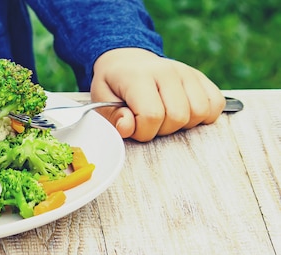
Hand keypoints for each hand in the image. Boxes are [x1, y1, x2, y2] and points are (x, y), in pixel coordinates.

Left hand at [90, 48, 224, 141]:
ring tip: (165, 116)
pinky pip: (215, 103)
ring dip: (183, 124)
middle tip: (148, 121)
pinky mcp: (200, 77)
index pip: (151, 115)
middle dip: (161, 129)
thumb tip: (128, 127)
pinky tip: (184, 112)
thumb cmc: (114, 84)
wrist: (127, 59)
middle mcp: (166, 71)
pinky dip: (203, 115)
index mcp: (138, 76)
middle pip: (178, 117)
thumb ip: (112, 116)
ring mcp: (187, 72)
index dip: (142, 131)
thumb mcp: (101, 99)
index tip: (133, 125)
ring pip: (200, 112)